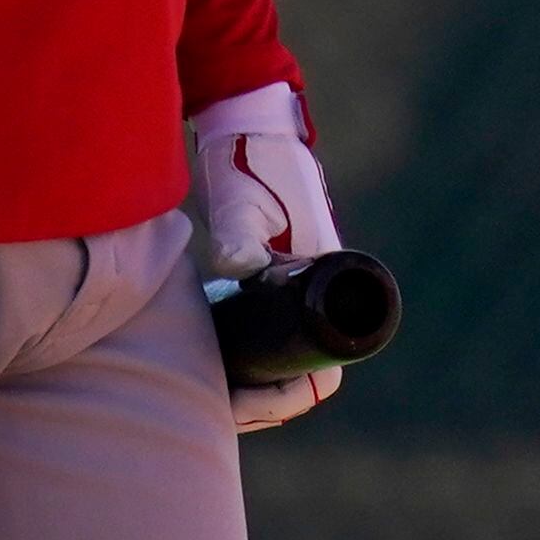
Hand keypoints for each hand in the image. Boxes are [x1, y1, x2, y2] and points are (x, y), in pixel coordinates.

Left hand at [192, 83, 344, 430]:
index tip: (255, 404)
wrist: (247, 127)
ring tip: (213, 402)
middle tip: (222, 411)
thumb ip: (240, 234)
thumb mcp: (243, 201)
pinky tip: (214, 374)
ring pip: (282, 359)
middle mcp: (313, 289)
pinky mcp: (267, 280)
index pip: (326, 365)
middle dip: (267, 400)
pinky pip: (263, 338)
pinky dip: (244, 362)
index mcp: (322, 276)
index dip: (292, 394)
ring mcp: (289, 288)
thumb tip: (235, 268)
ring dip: (256, 385)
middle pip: (302, 373)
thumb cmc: (252, 162)